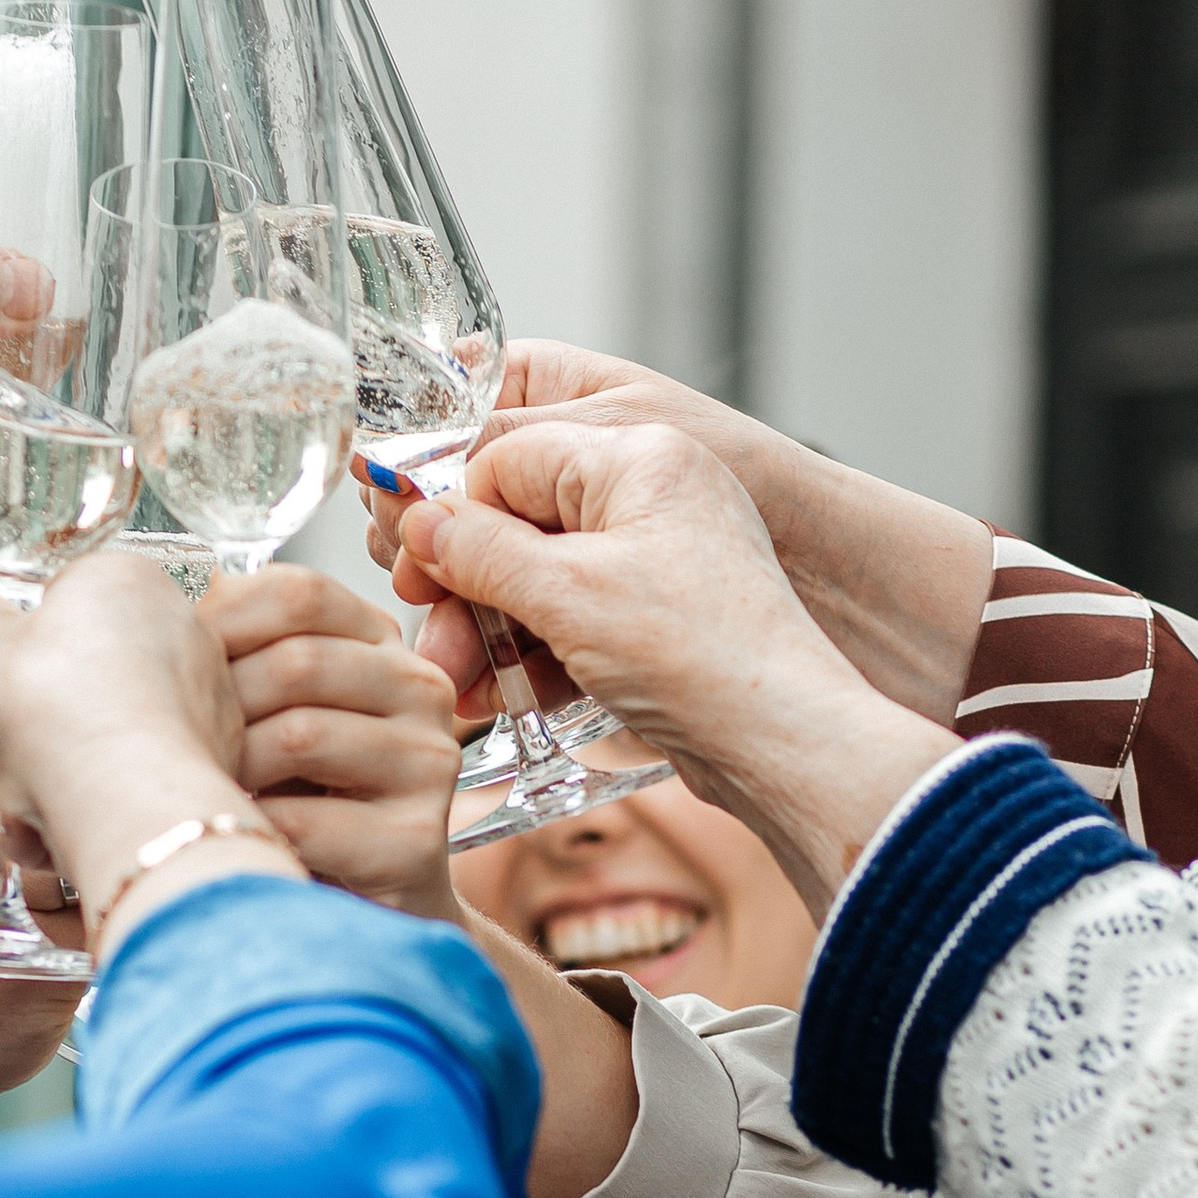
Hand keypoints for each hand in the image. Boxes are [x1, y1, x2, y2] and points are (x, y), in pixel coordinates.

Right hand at [0, 548, 302, 953]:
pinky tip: (68, 822)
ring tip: (27, 798)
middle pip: (89, 664)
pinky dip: (107, 790)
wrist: (131, 805)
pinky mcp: (221, 751)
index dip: (15, 643)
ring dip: (65, 758)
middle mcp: (183, 624)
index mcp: (126, 577)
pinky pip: (145, 764)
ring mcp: (209, 688)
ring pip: (112, 721)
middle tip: (3, 743)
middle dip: (40, 710)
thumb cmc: (59, 715)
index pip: (61, 598)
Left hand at [200, 566, 461, 923]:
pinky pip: (307, 820)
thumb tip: (161, 615)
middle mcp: (420, 689)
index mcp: (381, 642)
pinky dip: (256, 829)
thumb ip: (241, 655)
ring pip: (300, 735)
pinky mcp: (415, 838)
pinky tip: (239, 835)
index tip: (178, 662)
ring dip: (233, 770)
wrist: (365, 903)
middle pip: (298, 662)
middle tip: (179, 745)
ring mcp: (428, 761)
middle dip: (221, 707)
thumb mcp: (274, 711)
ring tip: (207, 790)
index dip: (225, 621)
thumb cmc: (303, 797)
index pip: (300, 594)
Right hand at [397, 423, 956, 914]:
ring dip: (489, 634)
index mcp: (638, 453)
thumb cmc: (702, 654)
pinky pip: (575, 623)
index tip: (411, 568)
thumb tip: (419, 520)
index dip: (452, 512)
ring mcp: (658, 560)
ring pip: (542, 580)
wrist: (785, 744)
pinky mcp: (660, 622)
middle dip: (464, 588)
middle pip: (521, 521)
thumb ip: (481, 550)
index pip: (508, 455)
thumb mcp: (570, 594)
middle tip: (428, 641)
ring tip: (455, 689)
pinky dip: (535, 658)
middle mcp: (652, 495)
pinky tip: (498, 701)